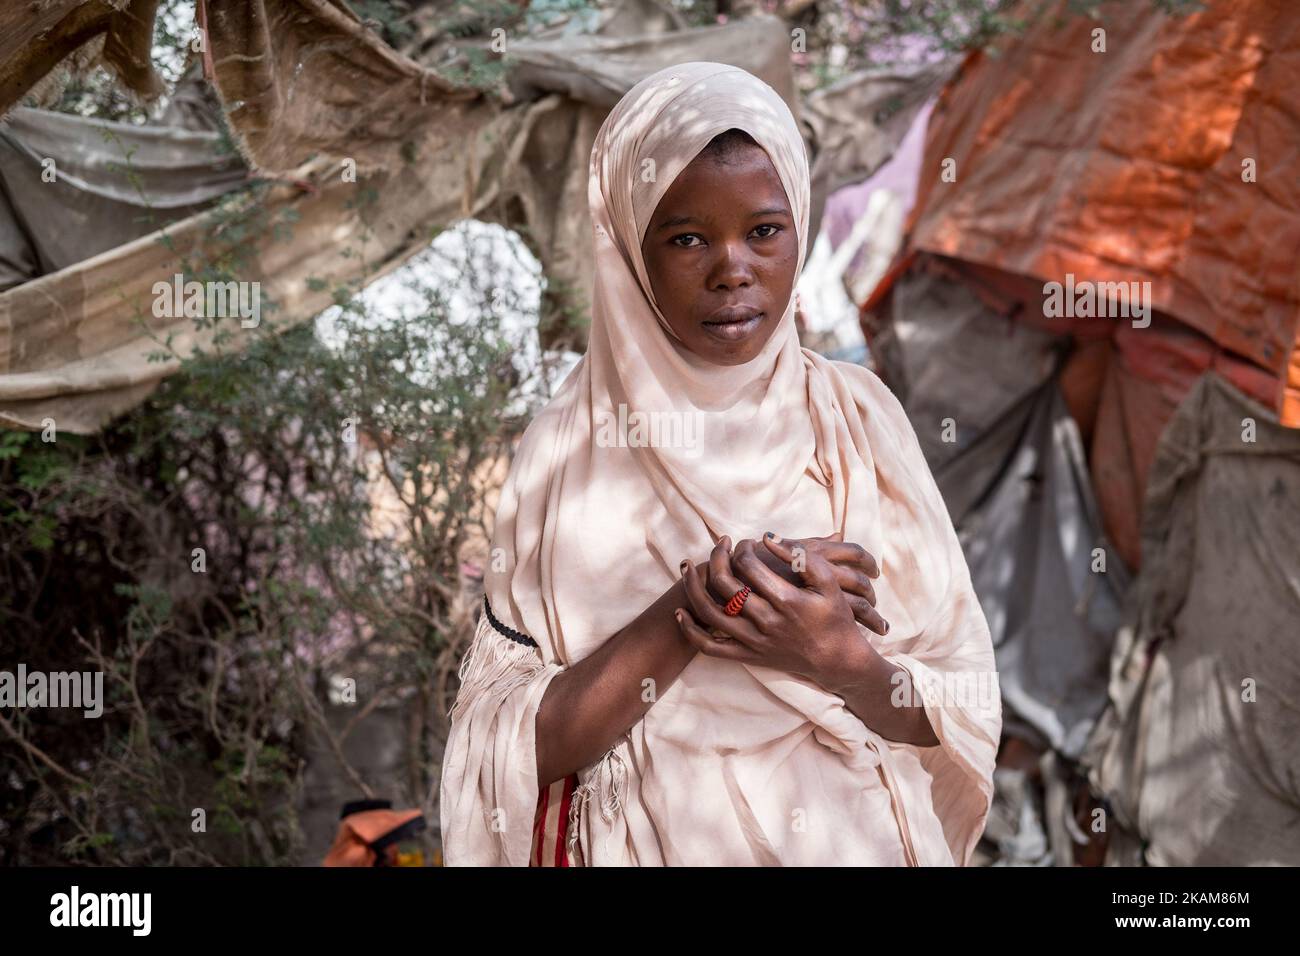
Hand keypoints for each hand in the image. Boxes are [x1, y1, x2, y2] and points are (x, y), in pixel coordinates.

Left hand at [673, 535, 871, 689]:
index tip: (748, 543)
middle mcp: (766, 622)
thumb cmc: (834, 616)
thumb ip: (801, 557)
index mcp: (787, 600)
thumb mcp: (828, 582)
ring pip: (710, 613)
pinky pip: (709, 647)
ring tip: (686, 567)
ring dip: (691, 587)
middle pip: (724, 584)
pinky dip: (690, 630)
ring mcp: (753, 641)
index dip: (742, 548)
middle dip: (717, 556)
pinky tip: (680, 612)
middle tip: (721, 544)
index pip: (748, 565)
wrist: (837, 661)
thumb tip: (768, 538)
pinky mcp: (747, 656)